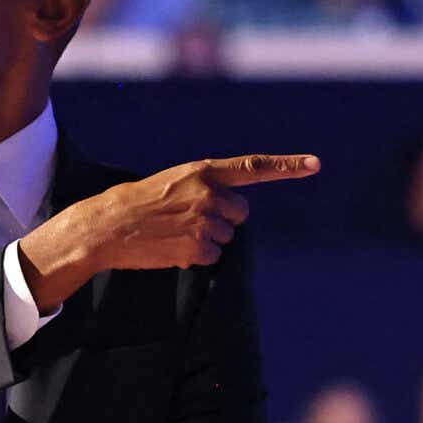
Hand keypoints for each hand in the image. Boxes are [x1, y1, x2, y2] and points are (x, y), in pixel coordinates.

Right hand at [17, 154, 317, 308]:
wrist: (108, 225)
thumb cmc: (139, 203)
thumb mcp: (174, 181)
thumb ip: (206, 188)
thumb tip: (234, 214)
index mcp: (203, 171)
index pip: (253, 167)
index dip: (287, 166)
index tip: (315, 164)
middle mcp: (209, 194)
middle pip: (240, 215)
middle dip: (222, 220)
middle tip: (188, 219)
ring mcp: (205, 222)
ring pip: (226, 238)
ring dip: (206, 239)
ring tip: (174, 232)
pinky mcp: (198, 248)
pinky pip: (213, 257)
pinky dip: (196, 257)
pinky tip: (173, 248)